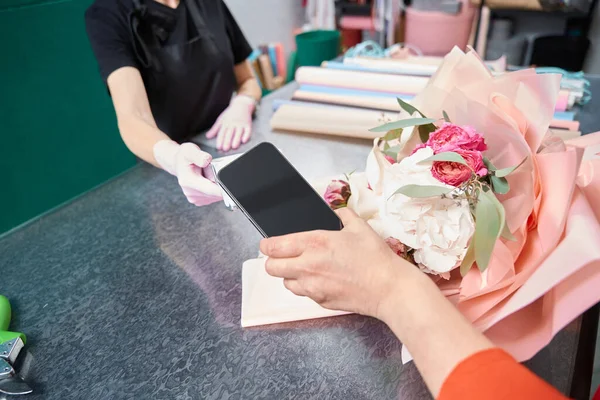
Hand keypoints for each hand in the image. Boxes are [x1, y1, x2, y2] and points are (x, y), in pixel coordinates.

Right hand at [153, 140, 222, 205]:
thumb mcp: (190, 150)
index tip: (228, 182)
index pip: (211, 190)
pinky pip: (213, 197)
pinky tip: (207, 182)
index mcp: (188, 182)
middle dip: (219, 183)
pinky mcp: (199, 201)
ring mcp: (195, 199)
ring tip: (208, 176)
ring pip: (216, 196)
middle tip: (211, 172)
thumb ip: (199, 156)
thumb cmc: (185, 157)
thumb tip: (206, 161)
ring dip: (216, 186)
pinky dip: (214, 190)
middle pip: (215, 193)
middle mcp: (191, 193)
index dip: (223, 187)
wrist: (178, 163)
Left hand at [205, 95, 255, 151]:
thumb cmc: (230, 114)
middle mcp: (233, 123)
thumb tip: (207, 136)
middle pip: (230, 133)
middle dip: (227, 141)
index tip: (219, 147)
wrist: (241, 105)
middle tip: (225, 148)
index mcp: (225, 123)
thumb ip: (215, 129)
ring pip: (238, 132)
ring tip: (234, 146)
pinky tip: (244, 140)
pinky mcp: (248, 124)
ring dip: (236, 139)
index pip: (222, 133)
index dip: (220, 140)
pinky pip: (247, 130)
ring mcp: (240, 124)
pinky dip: (246, 135)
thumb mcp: (221, 120)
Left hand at [260, 208, 413, 318]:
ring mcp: (312, 286)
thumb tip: (336, 211)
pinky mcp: (320, 301)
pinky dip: (306, 287)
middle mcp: (308, 266)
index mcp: (314, 243)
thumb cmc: (375, 258)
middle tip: (284, 257)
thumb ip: (343, 215)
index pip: (273, 246)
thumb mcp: (360, 227)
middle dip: (274, 261)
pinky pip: (303, 294)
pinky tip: (321, 280)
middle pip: (271, 267)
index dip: (266, 245)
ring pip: (285, 283)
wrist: (389, 288)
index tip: (268, 244)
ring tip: (305, 269)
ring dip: (290, 276)